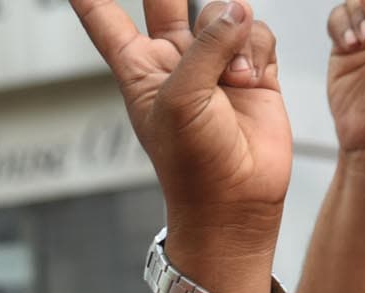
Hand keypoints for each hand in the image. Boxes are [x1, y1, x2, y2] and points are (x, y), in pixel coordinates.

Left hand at [71, 0, 289, 232]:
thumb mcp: (181, 99)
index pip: (105, 19)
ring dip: (234, 37)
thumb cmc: (193, 163)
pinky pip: (258, 32)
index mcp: (139, 68)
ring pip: (225, 13)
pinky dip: (258, 51)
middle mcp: (176, 60)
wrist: (236, 201)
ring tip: (235, 80)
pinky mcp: (254, 70)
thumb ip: (205, 45)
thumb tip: (237, 8)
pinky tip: (254, 82)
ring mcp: (215, 63)